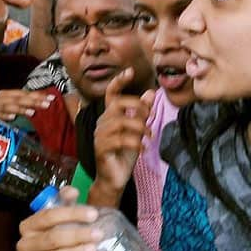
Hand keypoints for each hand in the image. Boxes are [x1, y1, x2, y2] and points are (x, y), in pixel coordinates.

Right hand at [0, 89, 53, 120]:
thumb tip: (46, 104)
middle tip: (47, 104)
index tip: (52, 98)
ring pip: (8, 105)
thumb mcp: (15, 111)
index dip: (38, 95)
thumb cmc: (2, 120)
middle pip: (18, 98)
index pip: (24, 93)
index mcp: (7, 95)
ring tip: (32, 112)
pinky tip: (12, 118)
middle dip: (33, 100)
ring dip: (21, 108)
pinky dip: (4, 116)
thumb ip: (26, 107)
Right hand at [17, 187, 100, 250]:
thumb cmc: (61, 232)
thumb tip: (72, 191)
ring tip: (93, 250)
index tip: (93, 214)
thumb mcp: (63, 214)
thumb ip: (66, 199)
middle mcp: (24, 245)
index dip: (72, 214)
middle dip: (76, 236)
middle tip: (97, 234)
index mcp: (28, 225)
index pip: (48, 217)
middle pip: (51, 239)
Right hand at [90, 68, 154, 206]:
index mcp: (110, 116)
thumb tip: (150, 93)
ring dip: (140, 128)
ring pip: (121, 122)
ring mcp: (100, 136)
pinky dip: (135, 143)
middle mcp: (102, 123)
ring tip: (149, 137)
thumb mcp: (138, 132)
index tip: (130, 71)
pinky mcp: (102, 149)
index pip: (111, 94)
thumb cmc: (124, 155)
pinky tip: (142, 150)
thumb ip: (142, 114)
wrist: (115, 179)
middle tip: (150, 118)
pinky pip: (120, 139)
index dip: (119, 81)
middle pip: (119, 104)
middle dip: (137, 108)